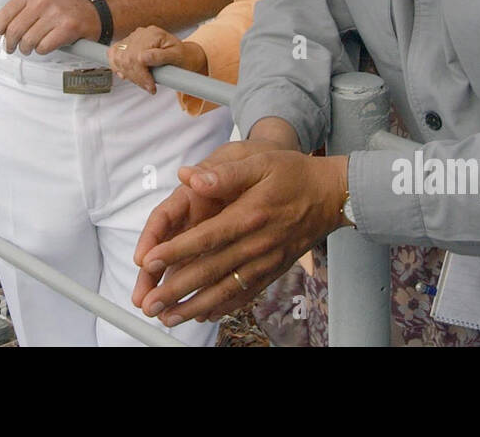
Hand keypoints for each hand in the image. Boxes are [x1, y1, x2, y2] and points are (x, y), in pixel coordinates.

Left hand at [0, 0, 101, 55]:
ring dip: (26, 49)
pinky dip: (42, 51)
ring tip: (31, 47)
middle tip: (12, 48)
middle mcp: (42, 2)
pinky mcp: (67, 28)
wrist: (89, 13)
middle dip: (10, 44)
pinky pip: (43, 47)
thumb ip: (11, 18)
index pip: (5, 14)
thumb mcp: (33, 9)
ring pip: (28, 41)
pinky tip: (46, 45)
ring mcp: (55, 14)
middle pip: (14, 30)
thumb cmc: (58, 12)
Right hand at [106, 26, 207, 93]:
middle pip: (126, 58)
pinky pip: (113, 53)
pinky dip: (117, 65)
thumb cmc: (182, 57)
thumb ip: (161, 56)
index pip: (138, 57)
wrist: (183, 55)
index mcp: (154, 34)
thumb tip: (144, 58)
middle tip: (147, 86)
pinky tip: (127, 74)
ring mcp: (134, 37)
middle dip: (135, 77)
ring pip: (118, 57)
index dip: (142, 76)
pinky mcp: (128, 43)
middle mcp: (142, 34)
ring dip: (127, 73)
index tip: (151, 87)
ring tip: (141, 81)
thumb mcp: (178, 57)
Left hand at [133, 150, 347, 326]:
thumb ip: (224, 173)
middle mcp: (256, 244)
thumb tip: (190, 176)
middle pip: (210, 271)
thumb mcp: (259, 162)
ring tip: (168, 317)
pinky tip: (204, 314)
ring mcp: (265, 261)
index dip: (176, 251)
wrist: (331, 195)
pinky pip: (245, 294)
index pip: (205, 237)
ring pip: (226, 289)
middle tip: (149, 303)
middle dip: (177, 289)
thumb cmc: (293, 174)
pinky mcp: (273, 271)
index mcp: (249, 215)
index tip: (149, 262)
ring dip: (195, 306)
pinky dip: (223, 307)